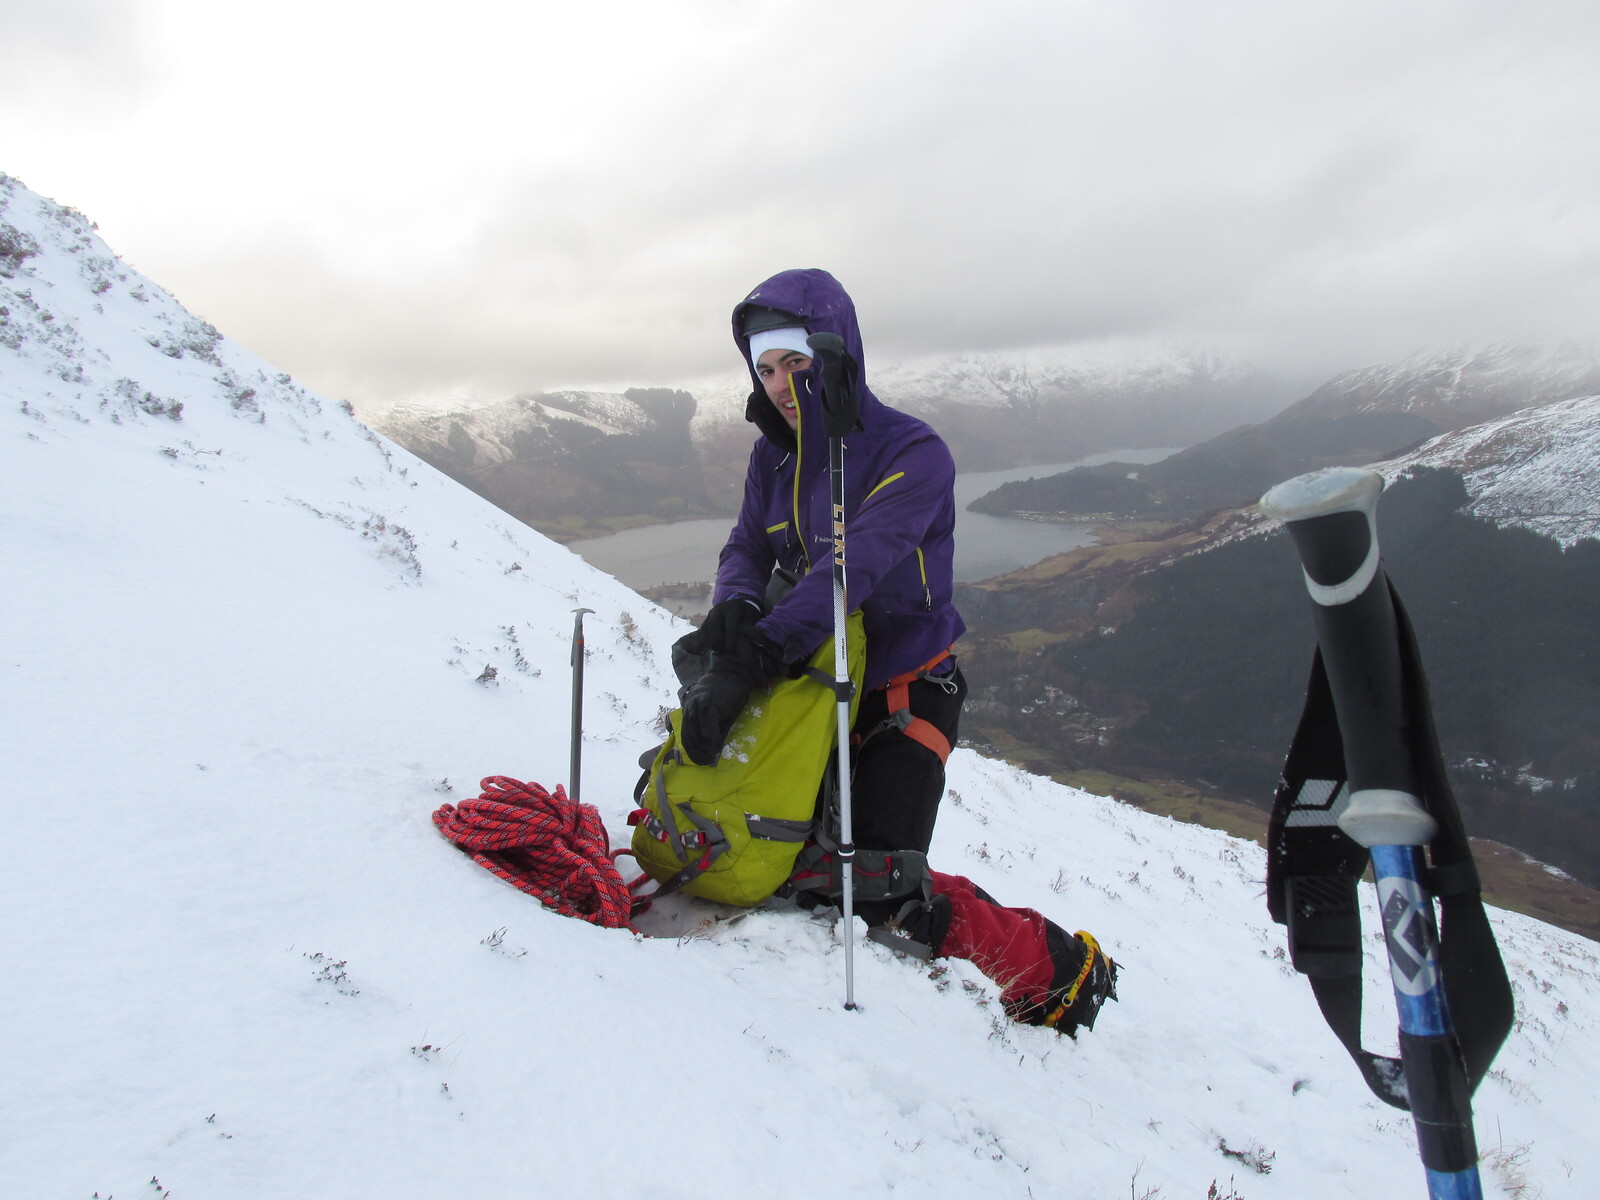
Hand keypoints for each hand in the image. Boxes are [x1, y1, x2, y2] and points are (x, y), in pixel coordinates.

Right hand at [678, 597, 761, 656]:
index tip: (731, 648)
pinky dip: (707, 641)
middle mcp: (719, 609)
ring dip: (711, 642)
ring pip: (705, 629)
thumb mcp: (750, 620)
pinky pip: (702, 631)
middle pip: (713, 625)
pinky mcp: (706, 619)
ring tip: (720, 650)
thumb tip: (745, 644)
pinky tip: (714, 647)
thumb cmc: (746, 615)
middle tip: (725, 650)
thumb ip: (747, 630)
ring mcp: (711, 614)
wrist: (738, 605)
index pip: (729, 623)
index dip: (730, 636)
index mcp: (733, 608)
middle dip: (718, 640)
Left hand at [679, 630, 780, 764]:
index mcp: (690, 708)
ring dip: (701, 747)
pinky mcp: (710, 704)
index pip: (686, 733)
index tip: (697, 760)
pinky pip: (707, 724)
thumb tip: (711, 747)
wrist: (734, 673)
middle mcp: (691, 707)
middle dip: (695, 751)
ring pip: (696, 731)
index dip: (690, 749)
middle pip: (689, 734)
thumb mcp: (715, 711)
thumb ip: (711, 727)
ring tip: (707, 758)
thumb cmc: (726, 693)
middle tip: (703, 762)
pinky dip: (709, 736)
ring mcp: (699, 705)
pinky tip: (712, 746)